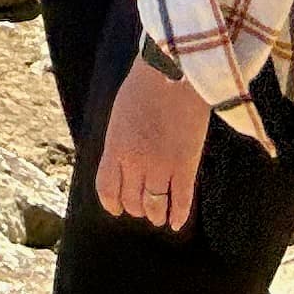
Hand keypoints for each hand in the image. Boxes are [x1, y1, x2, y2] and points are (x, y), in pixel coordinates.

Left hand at [95, 52, 208, 229]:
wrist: (174, 70)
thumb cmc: (144, 85)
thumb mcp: (120, 115)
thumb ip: (120, 143)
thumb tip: (122, 164)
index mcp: (116, 147)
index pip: (107, 188)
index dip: (112, 203)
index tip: (117, 208)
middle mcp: (136, 162)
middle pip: (132, 200)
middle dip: (136, 208)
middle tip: (141, 208)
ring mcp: (162, 166)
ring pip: (155, 206)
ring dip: (155, 214)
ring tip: (157, 217)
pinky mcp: (186, 165)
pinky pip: (182, 200)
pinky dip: (179, 215)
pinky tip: (177, 222)